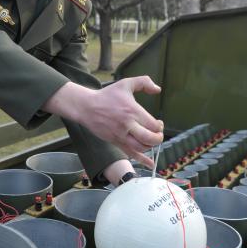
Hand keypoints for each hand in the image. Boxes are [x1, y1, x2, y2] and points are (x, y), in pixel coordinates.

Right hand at [43, 76, 163, 165]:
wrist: (87, 107)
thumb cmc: (107, 95)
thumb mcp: (126, 83)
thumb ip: (144, 82)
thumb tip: (158, 89)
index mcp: (132, 111)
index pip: (153, 125)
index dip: (159, 126)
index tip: (158, 123)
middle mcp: (128, 125)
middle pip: (149, 138)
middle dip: (158, 138)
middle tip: (157, 134)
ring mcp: (121, 135)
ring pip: (141, 147)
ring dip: (150, 146)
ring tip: (150, 140)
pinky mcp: (116, 142)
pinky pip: (131, 154)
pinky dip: (143, 160)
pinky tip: (151, 164)